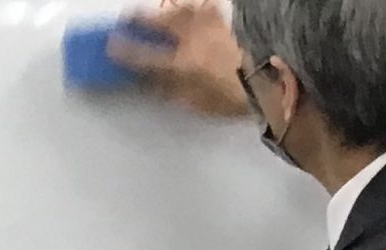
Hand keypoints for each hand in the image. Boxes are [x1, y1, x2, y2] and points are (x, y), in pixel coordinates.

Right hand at [110, 0, 252, 119]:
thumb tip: (153, 82)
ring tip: (163, 9)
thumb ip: (173, 91)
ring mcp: (212, 23)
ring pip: (184, 8)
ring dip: (169, 8)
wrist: (277, 77)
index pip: (143, 57)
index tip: (109, 47)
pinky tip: (198, 7)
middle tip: (127, 16)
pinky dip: (200, 6)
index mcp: (181, 65)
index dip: (123, 52)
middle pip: (159, 22)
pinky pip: (209, 7)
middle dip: (138, 19)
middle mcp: (192, 38)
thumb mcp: (199, 103)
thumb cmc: (236, 97)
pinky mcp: (230, 17)